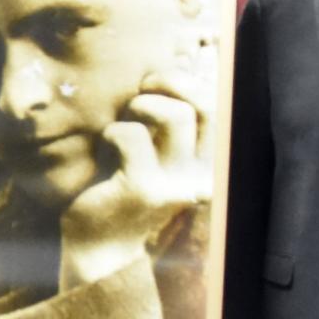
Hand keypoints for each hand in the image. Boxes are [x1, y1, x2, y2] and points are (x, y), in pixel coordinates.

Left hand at [59, 72, 211, 289]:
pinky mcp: (144, 188)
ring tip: (125, 118)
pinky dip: (113, 131)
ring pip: (177, 116)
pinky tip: (105, 146)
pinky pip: (132, 134)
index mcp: (208, 166)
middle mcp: (202, 176)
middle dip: (171, 82)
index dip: (192, 80)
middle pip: (207, 105)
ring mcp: (175, 184)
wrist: (99, 251)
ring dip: (143, 105)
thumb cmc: (122, 194)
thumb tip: (179, 67)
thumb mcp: (156, 157)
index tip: (162, 77)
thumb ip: (170, 125)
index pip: (220, 108)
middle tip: (143, 88)